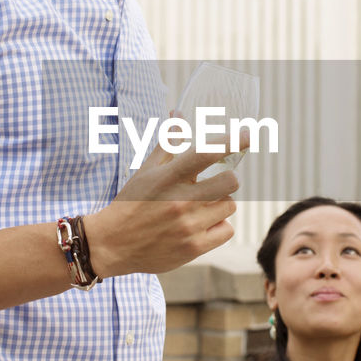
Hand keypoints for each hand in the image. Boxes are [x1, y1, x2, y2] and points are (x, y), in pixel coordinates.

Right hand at [85, 134, 247, 276]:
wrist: (112, 245)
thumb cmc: (131, 202)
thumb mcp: (146, 171)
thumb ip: (168, 143)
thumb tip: (179, 113)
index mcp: (168, 177)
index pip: (205, 153)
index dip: (231, 142)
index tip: (248, 135)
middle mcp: (180, 201)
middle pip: (230, 182)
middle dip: (227, 180)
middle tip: (213, 184)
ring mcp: (188, 226)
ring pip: (230, 206)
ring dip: (220, 203)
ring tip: (201, 207)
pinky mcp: (193, 248)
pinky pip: (227, 230)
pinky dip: (219, 226)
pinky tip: (203, 225)